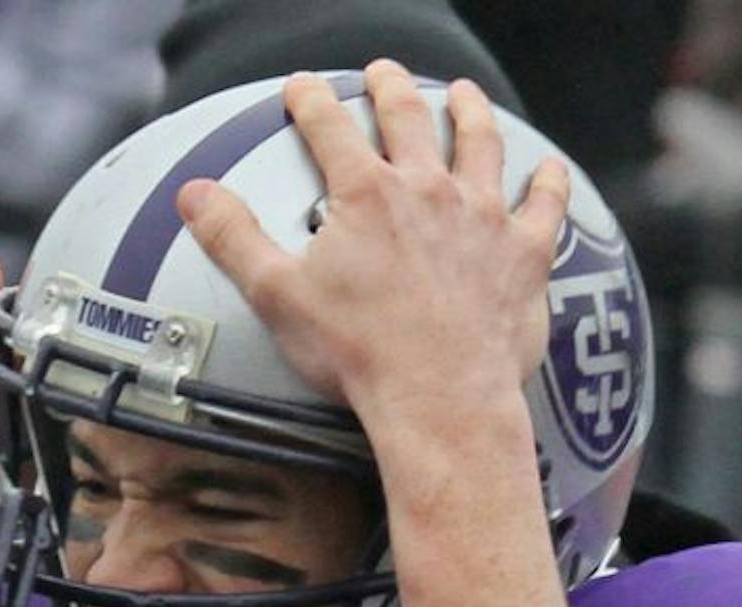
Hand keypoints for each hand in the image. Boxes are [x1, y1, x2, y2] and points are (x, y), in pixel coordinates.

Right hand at [176, 61, 568, 432]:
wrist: (438, 397)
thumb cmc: (357, 354)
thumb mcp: (277, 296)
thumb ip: (234, 238)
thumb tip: (194, 194)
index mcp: (365, 195)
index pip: (329, 128)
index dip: (310, 101)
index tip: (301, 87)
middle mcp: (428, 188)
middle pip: (409, 117)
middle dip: (390, 88)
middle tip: (382, 73)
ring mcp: (483, 215)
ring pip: (480, 143)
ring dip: (469, 111)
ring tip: (462, 94)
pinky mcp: (525, 252)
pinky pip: (544, 203)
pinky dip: (547, 181)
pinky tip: (547, 167)